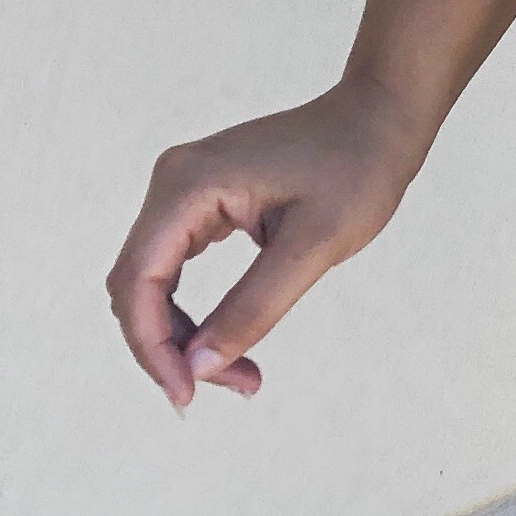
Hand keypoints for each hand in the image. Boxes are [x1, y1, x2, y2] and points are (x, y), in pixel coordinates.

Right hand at [107, 71, 429, 409]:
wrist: (378, 120)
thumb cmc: (356, 171)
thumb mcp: (313, 248)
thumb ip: (253, 308)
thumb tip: (200, 367)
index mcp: (189, 184)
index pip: (139, 279)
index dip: (152, 346)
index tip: (187, 395)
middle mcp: (173, 182)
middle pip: (137, 285)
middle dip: (170, 349)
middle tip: (232, 388)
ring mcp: (183, 190)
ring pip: (153, 283)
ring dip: (183, 337)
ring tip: (242, 376)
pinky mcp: (200, 201)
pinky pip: (175, 268)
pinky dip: (194, 314)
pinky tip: (227, 344)